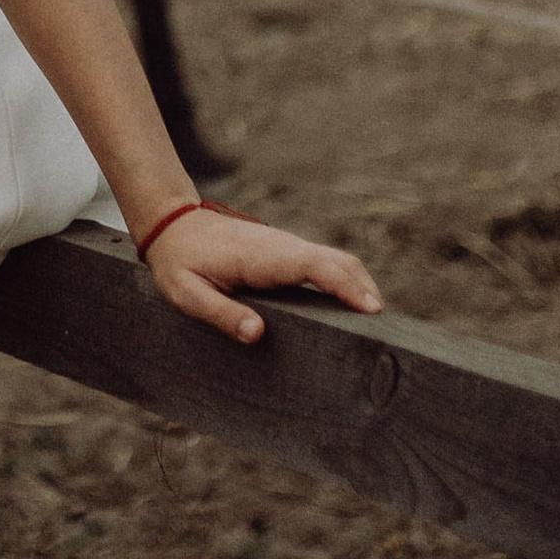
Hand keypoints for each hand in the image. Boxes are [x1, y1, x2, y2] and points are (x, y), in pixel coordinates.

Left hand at [140, 202, 381, 345]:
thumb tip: (257, 334)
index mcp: (262, 257)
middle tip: (386, 330)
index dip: (347, 287)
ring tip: (377, 325)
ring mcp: (286, 246)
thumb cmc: (179, 262)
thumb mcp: (187, 293)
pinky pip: (324, 263)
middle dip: (366, 290)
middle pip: (338, 261)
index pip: (316, 267)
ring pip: (336, 260)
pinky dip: (346, 280)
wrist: (172, 224)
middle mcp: (282, 246)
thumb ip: (220, 313)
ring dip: (360, 285)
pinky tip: (352, 306)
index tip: (372, 310)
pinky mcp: (286, 251)